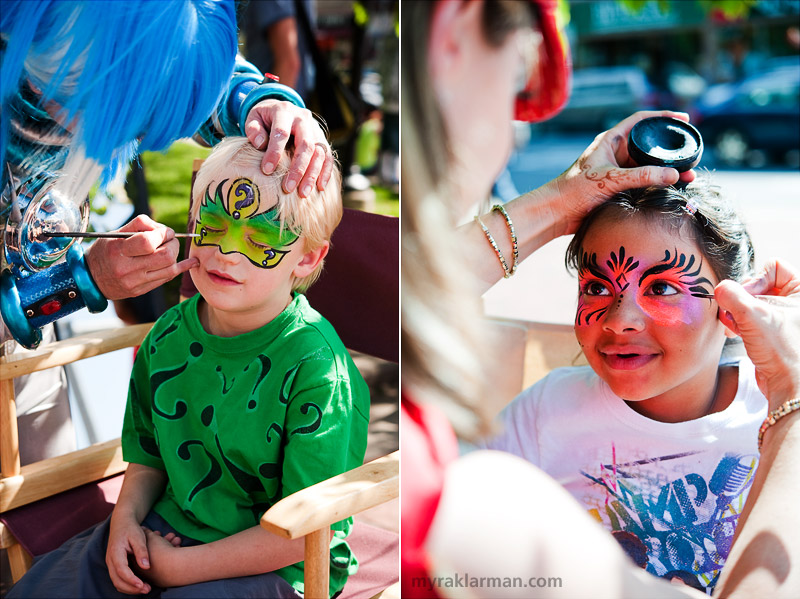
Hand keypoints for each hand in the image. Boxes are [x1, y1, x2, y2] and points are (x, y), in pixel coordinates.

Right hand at [85, 215, 198, 299]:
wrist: (91, 279)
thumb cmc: (106, 251)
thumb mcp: (115, 233)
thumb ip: (140, 226)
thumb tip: (163, 229)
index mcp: (118, 250)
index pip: (148, 242)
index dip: (162, 234)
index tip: (164, 231)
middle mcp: (126, 268)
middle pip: (165, 256)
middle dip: (173, 244)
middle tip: (170, 240)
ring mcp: (135, 282)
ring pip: (170, 268)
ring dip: (176, 255)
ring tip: (170, 248)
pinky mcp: (141, 290)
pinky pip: (167, 279)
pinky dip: (181, 268)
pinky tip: (192, 262)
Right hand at [106, 515, 152, 594]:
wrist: (121, 523)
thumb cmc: (131, 529)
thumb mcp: (139, 536)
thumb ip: (141, 551)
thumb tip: (146, 566)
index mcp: (116, 552)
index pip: (121, 570)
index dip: (131, 580)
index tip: (142, 585)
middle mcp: (110, 560)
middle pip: (117, 580)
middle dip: (132, 588)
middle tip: (147, 589)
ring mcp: (111, 564)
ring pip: (117, 582)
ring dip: (130, 589)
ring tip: (146, 589)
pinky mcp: (114, 566)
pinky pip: (118, 579)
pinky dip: (127, 585)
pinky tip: (140, 585)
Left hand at [136, 528, 183, 587]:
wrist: (174, 568)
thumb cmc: (160, 551)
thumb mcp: (151, 538)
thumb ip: (145, 533)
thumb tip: (142, 529)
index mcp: (136, 563)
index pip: (140, 549)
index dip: (149, 539)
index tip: (157, 533)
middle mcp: (143, 572)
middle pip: (152, 554)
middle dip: (162, 543)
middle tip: (170, 535)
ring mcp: (154, 577)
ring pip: (161, 559)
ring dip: (170, 547)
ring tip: (177, 540)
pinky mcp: (164, 580)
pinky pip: (167, 565)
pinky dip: (172, 556)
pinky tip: (179, 547)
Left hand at [244, 99, 333, 197]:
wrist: (281, 110)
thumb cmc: (264, 119)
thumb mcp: (253, 118)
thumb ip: (253, 129)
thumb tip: (260, 144)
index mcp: (284, 111)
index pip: (282, 132)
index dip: (275, 152)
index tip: (267, 170)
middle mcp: (303, 119)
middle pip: (306, 144)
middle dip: (298, 168)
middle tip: (288, 188)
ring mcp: (315, 129)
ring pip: (319, 153)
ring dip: (312, 174)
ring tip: (303, 193)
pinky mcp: (322, 140)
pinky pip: (328, 157)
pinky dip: (325, 172)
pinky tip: (320, 187)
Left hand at [550, 110, 696, 235]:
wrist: (557, 213)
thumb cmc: (574, 190)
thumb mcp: (610, 179)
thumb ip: (642, 176)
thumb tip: (675, 175)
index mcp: (610, 140)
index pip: (641, 120)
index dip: (663, 117)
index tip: (683, 119)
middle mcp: (615, 153)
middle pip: (648, 145)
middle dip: (670, 149)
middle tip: (691, 154)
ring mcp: (617, 171)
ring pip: (648, 165)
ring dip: (666, 170)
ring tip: (689, 176)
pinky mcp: (617, 188)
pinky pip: (643, 182)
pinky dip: (657, 184)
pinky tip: (672, 189)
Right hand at [715, 259, 799, 406]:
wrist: (789, 387)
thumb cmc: (785, 352)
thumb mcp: (754, 316)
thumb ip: (732, 295)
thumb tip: (719, 289)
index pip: (775, 266)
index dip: (757, 279)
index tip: (748, 297)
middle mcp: (795, 303)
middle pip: (758, 283)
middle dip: (742, 299)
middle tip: (738, 313)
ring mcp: (782, 318)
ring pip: (751, 302)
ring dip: (737, 312)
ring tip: (735, 326)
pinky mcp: (771, 333)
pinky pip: (748, 318)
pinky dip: (738, 323)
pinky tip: (736, 334)